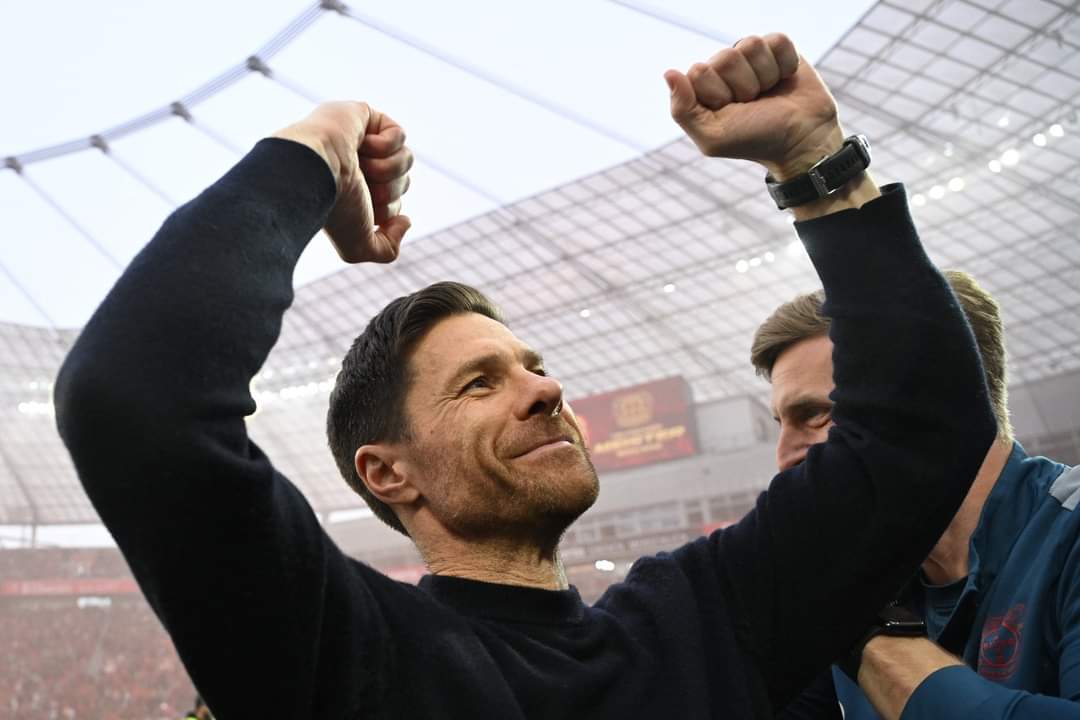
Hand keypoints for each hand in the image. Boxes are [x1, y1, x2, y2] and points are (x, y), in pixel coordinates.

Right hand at [272, 101, 412, 262]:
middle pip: (403, 182)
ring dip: (388, 170)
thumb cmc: (332, 207)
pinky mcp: (362, 115)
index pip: (393, 204)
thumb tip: (405, 221)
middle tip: (363, 187)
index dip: (387, 209)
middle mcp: (354, 168)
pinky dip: (386, 145)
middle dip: (389, 191)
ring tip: (362, 168)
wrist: (315, 172)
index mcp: (351, 194)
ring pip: (406, 159)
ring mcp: (357, 140)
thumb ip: (387, 249)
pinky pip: (399, 134)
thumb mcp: (358, 247)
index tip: (364, 207)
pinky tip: (361, 146)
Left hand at [665, 34, 841, 179]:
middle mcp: (725, 68)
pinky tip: (783, 81)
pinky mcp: (779, 50)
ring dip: (764, 76)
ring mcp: (752, 57)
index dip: (718, 94)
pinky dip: (784, 65)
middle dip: (743, 87)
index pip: (699, 71)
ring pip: (751, 45)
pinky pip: (777, 41)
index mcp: (703, 86)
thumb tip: (668, 72)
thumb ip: (683, 109)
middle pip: (726, 57)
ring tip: (768, 95)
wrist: (801, 141)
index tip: (730, 112)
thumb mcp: (712, 137)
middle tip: (752, 105)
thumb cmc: (754, 141)